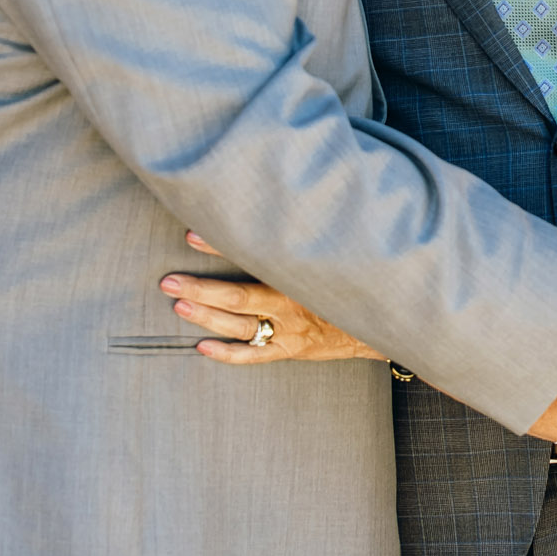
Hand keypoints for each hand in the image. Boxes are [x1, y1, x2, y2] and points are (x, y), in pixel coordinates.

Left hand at [161, 231, 386, 364]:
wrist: (388, 321)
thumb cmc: (360, 277)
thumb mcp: (342, 250)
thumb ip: (313, 230)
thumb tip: (285, 198)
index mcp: (304, 275)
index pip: (256, 258)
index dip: (222, 247)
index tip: (193, 235)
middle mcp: (295, 304)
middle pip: (240, 298)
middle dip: (202, 288)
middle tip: (169, 281)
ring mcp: (291, 330)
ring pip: (242, 327)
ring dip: (207, 316)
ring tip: (178, 304)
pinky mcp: (292, 350)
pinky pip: (255, 357)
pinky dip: (228, 354)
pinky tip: (201, 347)